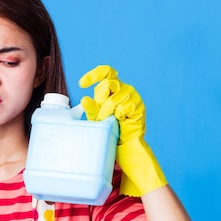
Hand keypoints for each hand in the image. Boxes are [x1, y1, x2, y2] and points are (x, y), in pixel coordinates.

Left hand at [79, 64, 166, 195]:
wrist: (126, 148)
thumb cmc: (112, 132)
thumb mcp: (97, 119)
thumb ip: (92, 109)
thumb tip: (84, 99)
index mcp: (116, 88)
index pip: (106, 72)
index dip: (93, 75)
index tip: (81, 84)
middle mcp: (126, 89)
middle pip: (108, 83)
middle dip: (99, 99)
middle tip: (99, 114)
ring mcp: (134, 98)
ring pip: (114, 98)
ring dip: (106, 111)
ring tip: (107, 121)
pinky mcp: (139, 107)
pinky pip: (123, 107)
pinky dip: (117, 115)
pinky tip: (120, 122)